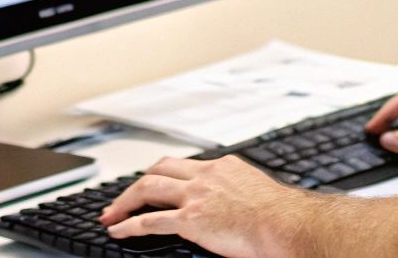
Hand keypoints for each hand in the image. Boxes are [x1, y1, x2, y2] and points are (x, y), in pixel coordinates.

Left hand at [99, 156, 310, 256]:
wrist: (286, 225)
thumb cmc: (281, 216)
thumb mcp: (256, 190)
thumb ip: (236, 191)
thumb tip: (231, 205)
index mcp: (223, 167)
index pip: (182, 165)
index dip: (160, 175)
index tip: (149, 184)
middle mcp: (206, 176)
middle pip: (158, 170)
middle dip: (135, 185)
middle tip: (120, 200)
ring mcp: (196, 196)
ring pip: (147, 189)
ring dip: (124, 202)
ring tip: (110, 215)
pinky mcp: (191, 220)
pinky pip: (150, 221)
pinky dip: (129, 225)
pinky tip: (118, 231)